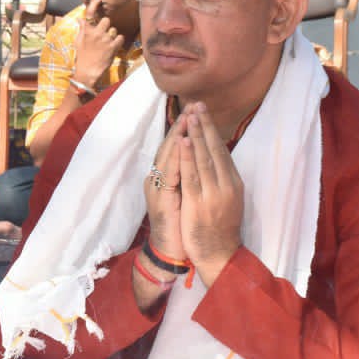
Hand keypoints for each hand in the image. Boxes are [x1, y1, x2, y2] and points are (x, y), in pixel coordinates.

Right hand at [72, 0, 124, 88]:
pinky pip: (120, 38)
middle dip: (106, 26)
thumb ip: (81, 29)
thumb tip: (79, 19)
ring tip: (106, 44)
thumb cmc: (82, 57)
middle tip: (103, 34)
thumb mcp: (78, 42)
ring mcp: (105, 40)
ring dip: (112, 36)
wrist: (87, 72)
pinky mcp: (112, 47)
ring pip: (114, 30)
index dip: (94, 4)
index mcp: (86, 31)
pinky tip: (113, 47)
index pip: (89, 14)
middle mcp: (96, 33)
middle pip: (106, 20)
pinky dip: (118, 42)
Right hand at [144, 111, 187, 263]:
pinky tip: (182, 144)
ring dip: (178, 136)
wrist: (171, 253)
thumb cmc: (182, 226)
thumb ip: (189, 177)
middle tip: (192, 105)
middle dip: (182, 126)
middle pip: (169, 147)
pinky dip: (175, 157)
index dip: (186, 128)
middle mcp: (157, 180)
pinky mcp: (159, 200)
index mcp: (165, 178)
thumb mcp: (187, 197)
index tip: (197, 110)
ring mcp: (157, 189)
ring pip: (167, 156)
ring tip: (188, 117)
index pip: (175, 147)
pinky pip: (168, 174)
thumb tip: (202, 158)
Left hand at [179, 103, 244, 282]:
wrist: (219, 254)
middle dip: (206, 126)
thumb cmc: (220, 228)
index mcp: (233, 183)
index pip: (221, 151)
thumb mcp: (226, 200)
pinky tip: (184, 141)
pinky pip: (192, 175)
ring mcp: (213, 193)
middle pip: (214, 150)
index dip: (212, 131)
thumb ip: (221, 181)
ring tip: (192, 115)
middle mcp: (226, 185)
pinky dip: (188, 156)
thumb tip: (215, 160)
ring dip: (197, 135)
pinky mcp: (199, 202)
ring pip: (204, 158)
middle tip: (199, 104)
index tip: (205, 113)